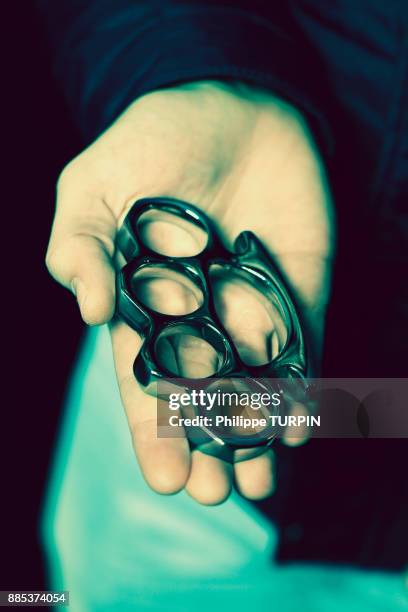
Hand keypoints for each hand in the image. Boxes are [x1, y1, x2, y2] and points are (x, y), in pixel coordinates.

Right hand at [46, 81, 333, 503]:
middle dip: (205, 445)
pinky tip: (294, 432)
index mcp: (145, 305)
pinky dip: (298, 392)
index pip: (145, 380)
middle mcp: (197, 317)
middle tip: (211, 494)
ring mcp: (249, 308)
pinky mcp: (296, 293)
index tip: (164, 477)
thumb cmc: (155, 139)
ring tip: (254, 485)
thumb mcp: (95, 183)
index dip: (153, 429)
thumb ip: (79, 243)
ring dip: (253, 436)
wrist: (234, 103)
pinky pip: (299, 351)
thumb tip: (83, 308)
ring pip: (252, 386)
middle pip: (201, 396)